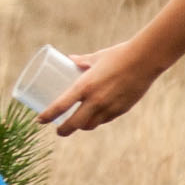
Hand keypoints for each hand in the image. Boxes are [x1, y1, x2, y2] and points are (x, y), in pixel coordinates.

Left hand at [46, 36, 164, 133]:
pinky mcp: (121, 110)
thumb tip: (70, 59)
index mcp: (84, 86)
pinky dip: (97, 121)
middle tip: (58, 130)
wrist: (145, 60)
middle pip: (74, 124)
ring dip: (81, 127)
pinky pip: (105, 120)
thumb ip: (83, 61)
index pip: (60, 106)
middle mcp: (95, 100)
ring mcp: (108, 107)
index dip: (47, 115)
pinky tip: (95, 118)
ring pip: (90, 125)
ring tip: (76, 124)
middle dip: (63, 130)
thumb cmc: (119, 54)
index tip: (39, 120)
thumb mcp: (97, 57)